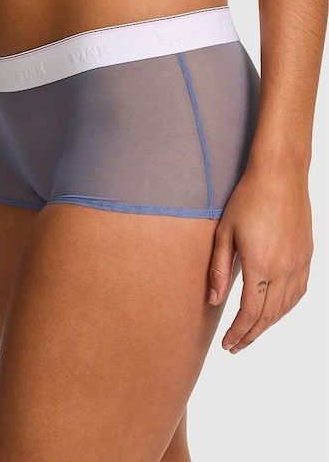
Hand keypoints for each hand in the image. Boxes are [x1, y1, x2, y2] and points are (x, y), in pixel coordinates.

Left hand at [208, 165, 312, 353]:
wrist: (280, 175)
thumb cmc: (247, 200)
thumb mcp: (224, 233)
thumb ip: (218, 269)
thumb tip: (214, 301)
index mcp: (261, 265)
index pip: (250, 312)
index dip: (238, 332)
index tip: (227, 344)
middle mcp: (284, 269)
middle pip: (269, 316)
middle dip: (251, 335)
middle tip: (236, 347)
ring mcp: (300, 263)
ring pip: (286, 307)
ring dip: (268, 324)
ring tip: (251, 332)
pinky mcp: (307, 255)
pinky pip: (299, 292)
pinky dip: (286, 308)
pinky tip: (274, 310)